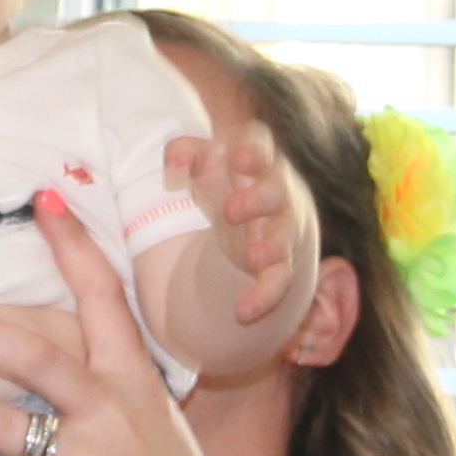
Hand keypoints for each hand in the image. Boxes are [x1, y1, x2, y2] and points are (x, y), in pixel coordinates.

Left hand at [167, 119, 313, 327]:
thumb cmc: (224, 176)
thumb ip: (183, 154)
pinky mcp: (281, 261)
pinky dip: (264, 296)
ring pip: (285, 235)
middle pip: (276, 189)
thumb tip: (171, 168)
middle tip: (231, 209)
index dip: (254, 149)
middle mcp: (275, 189)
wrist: (253, 212)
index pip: (260, 144)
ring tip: (254, 257)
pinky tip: (244, 312)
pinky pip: (280, 279)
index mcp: (255, 156)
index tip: (241, 158)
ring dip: (272, 245)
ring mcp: (281, 226)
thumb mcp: (202, 162)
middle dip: (258, 199)